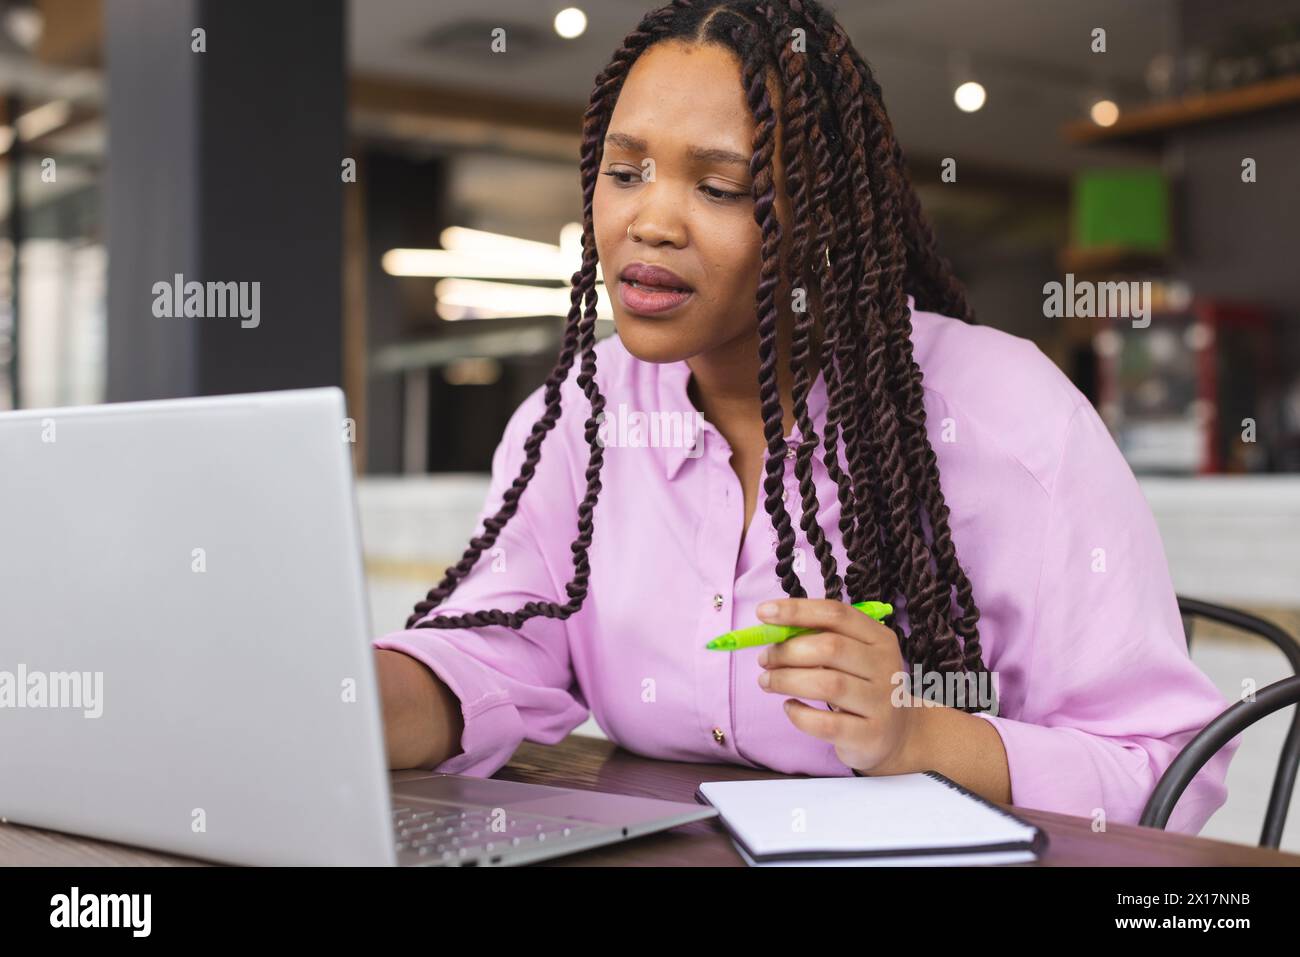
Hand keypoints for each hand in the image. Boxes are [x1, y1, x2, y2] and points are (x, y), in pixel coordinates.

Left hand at [755, 597, 921, 774]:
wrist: (897, 734)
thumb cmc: (861, 687)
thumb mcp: (851, 657)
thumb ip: (819, 639)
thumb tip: (771, 628)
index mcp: (879, 638)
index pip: (837, 614)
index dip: (797, 610)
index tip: (763, 612)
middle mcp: (885, 666)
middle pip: (831, 647)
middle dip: (787, 651)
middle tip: (764, 659)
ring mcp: (881, 702)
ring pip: (828, 684)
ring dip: (786, 680)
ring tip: (766, 681)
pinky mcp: (870, 735)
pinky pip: (826, 724)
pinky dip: (799, 714)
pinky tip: (789, 707)